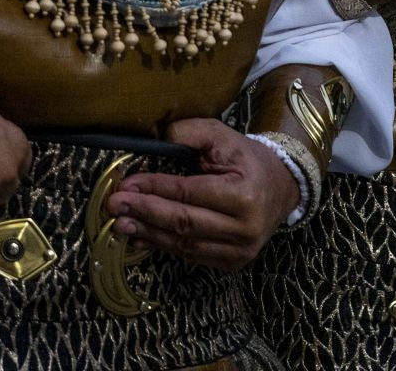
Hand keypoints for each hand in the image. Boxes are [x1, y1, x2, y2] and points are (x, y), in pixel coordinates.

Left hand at [103, 118, 298, 270]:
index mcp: (244, 194)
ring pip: (184, 244)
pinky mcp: (233, 262)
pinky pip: (191, 256)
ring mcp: (240, 250)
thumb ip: (190, 133)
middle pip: (184, 222)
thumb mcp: (223, 137)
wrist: (281, 189)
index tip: (126, 185)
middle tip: (114, 206)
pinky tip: (141, 236)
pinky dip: (163, 246)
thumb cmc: (247, 160)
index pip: (190, 193)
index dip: (155, 189)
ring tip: (120, 223)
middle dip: (145, 212)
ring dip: (148, 233)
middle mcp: (244, 227)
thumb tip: (155, 139)